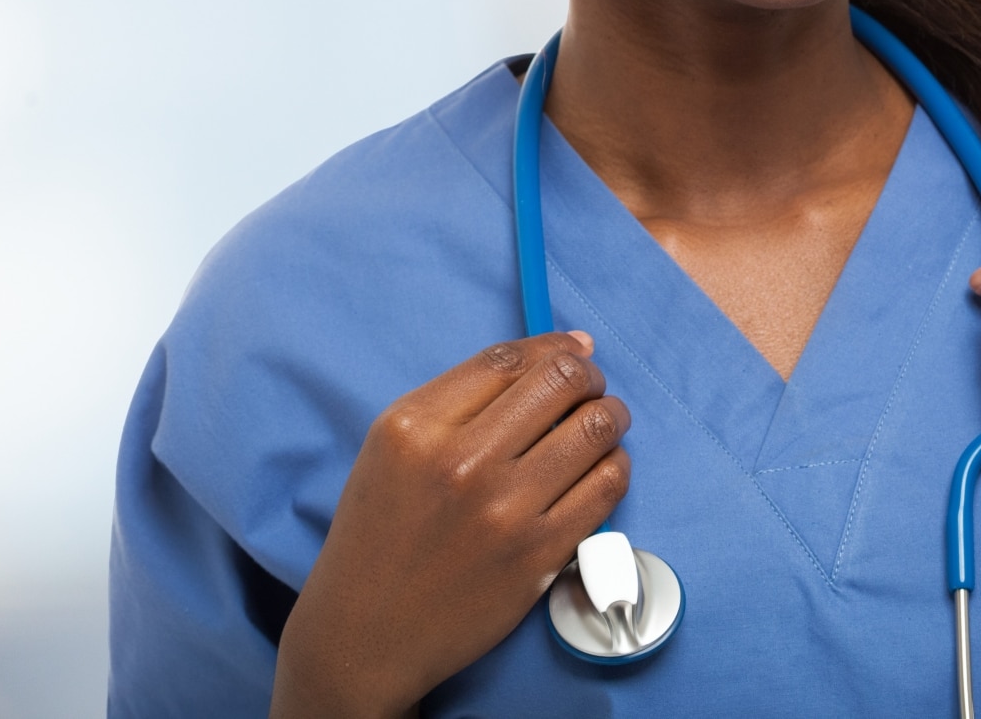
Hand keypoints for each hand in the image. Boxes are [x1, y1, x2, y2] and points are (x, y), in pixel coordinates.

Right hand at [272, 332, 630, 718]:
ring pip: (597, 428)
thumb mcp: (395, 448)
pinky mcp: (539, 554)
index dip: (555, 346)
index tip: (575, 351)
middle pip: (562, 381)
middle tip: (590, 391)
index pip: (510, 359)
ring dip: (612, 418)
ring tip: (602, 425)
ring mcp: (505, 510)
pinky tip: (599, 469)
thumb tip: (567, 348)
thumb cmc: (383, 534)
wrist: (366, 634)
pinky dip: (615, 465)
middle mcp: (461, 462)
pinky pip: (608, 485)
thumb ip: (467, 396)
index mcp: (415, 427)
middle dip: (590, 377)